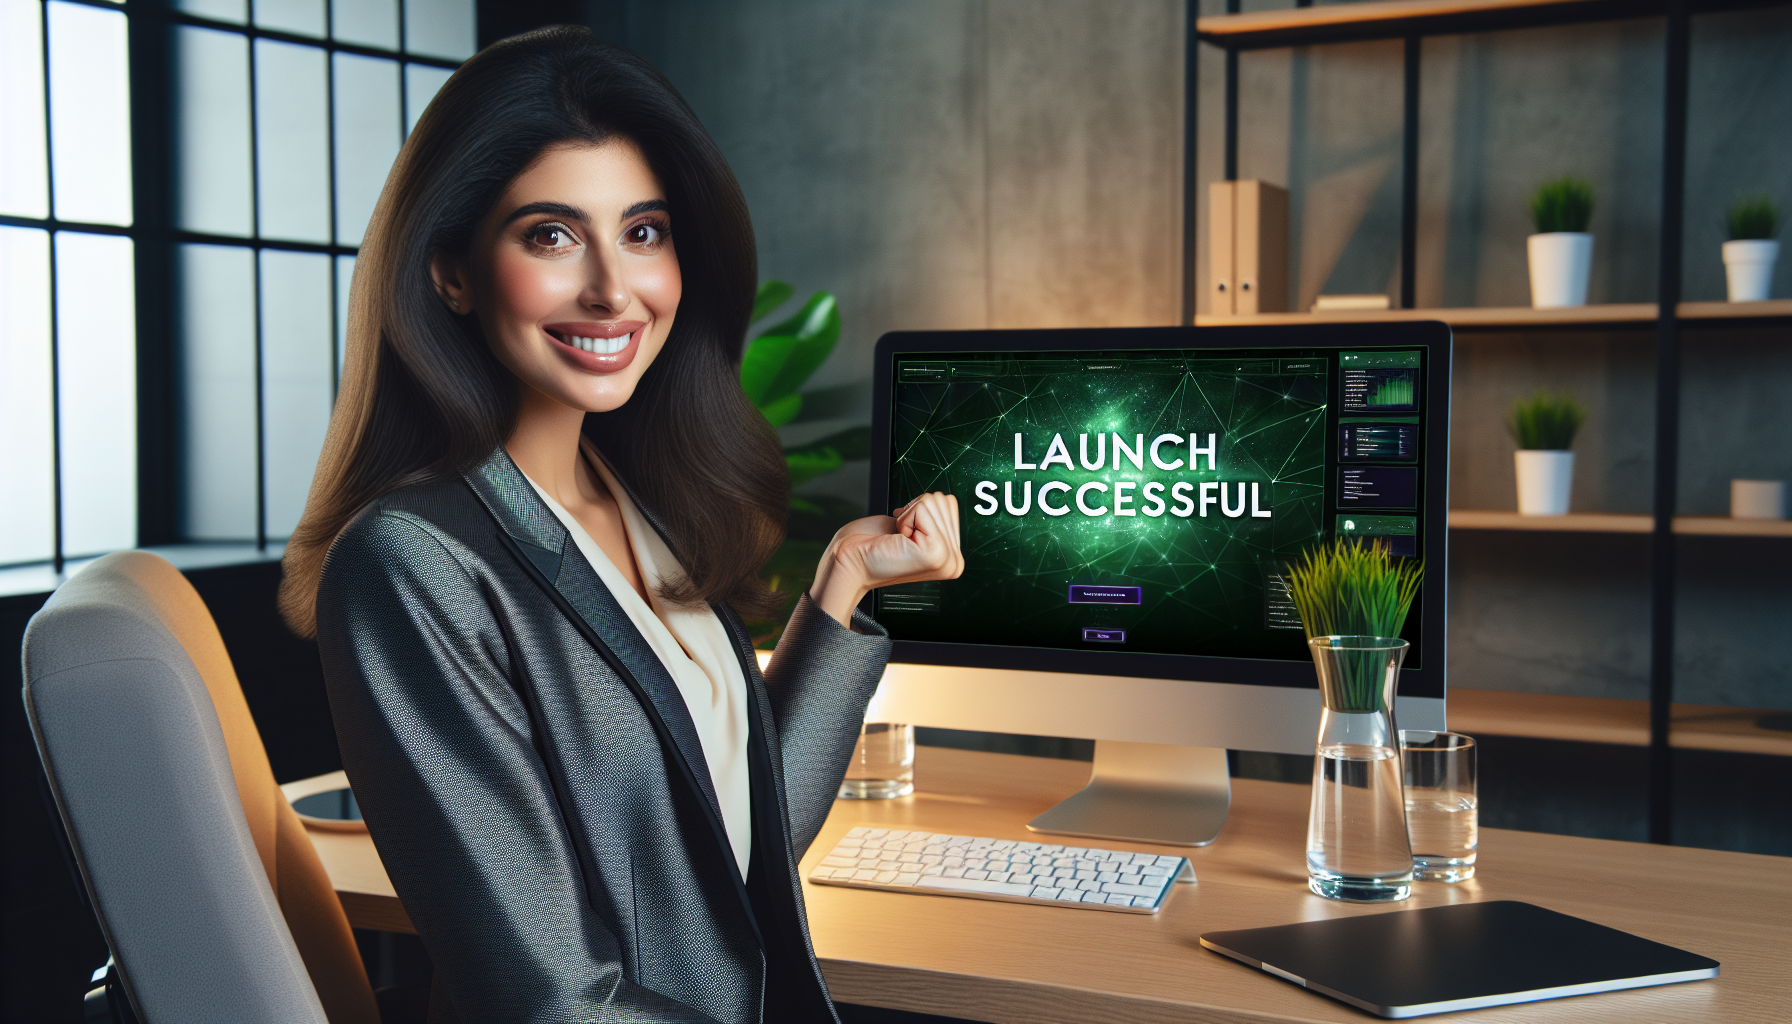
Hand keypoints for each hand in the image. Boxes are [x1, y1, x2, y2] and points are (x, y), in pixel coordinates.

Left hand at [809, 492, 963, 627]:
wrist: (849, 563)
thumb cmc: (871, 545)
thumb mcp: (911, 527)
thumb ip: (934, 518)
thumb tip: (945, 501)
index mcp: (951, 557)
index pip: (949, 504)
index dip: (919, 510)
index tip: (904, 534)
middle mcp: (954, 562)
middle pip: (943, 501)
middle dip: (914, 511)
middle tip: (899, 537)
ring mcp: (947, 559)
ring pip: (933, 502)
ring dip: (908, 516)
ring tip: (898, 540)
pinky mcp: (935, 553)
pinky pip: (922, 508)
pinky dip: (903, 519)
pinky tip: (897, 540)